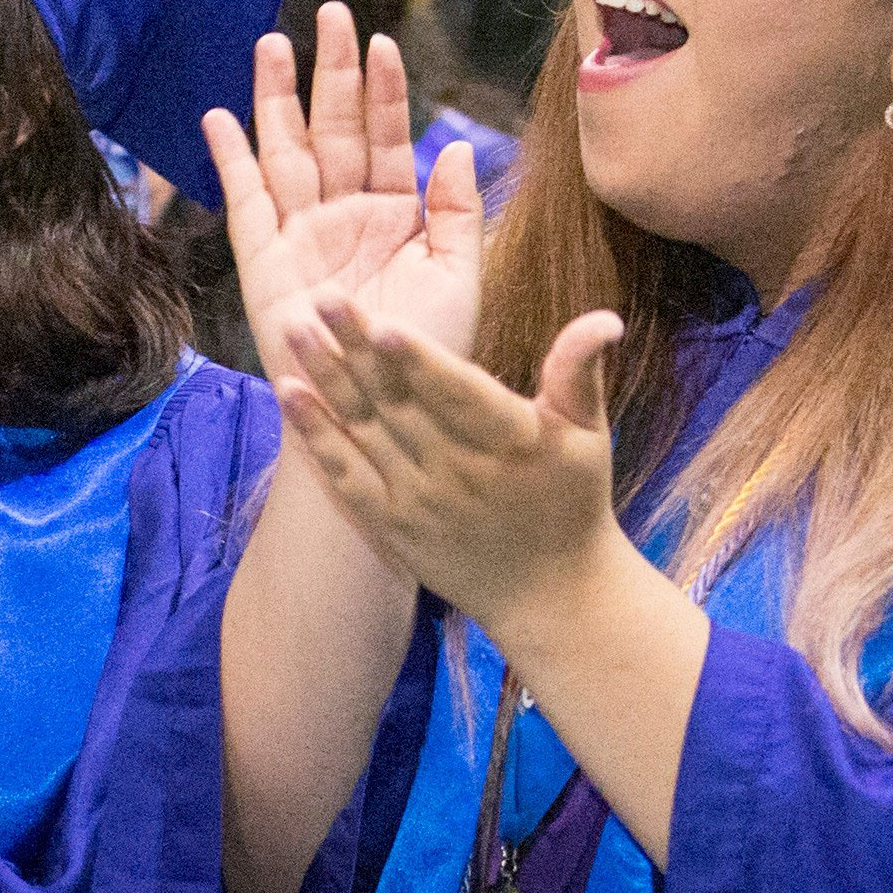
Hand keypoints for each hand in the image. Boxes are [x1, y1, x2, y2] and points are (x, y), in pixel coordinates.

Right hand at [203, 1, 484, 387]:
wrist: (382, 416)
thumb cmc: (427, 355)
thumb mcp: (460, 277)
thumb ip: (456, 211)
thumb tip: (454, 145)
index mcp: (397, 215)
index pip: (388, 137)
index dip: (384, 91)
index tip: (382, 41)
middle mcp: (346, 216)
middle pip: (333, 129)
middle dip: (330, 73)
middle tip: (330, 16)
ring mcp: (302, 235)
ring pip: (287, 151)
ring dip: (277, 100)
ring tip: (272, 45)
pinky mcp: (264, 263)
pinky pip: (245, 202)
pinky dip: (231, 161)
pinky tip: (219, 119)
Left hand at [272, 297, 632, 637]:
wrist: (551, 595)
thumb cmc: (573, 502)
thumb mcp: (589, 436)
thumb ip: (580, 372)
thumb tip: (604, 316)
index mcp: (511, 443)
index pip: (460, 396)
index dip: (422, 363)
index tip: (386, 324)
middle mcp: (459, 472)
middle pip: (400, 402)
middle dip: (358, 348)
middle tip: (322, 297)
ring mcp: (419, 500)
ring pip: (365, 430)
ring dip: (326, 379)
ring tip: (294, 329)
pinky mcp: (391, 523)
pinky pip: (346, 474)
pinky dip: (316, 435)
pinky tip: (288, 392)